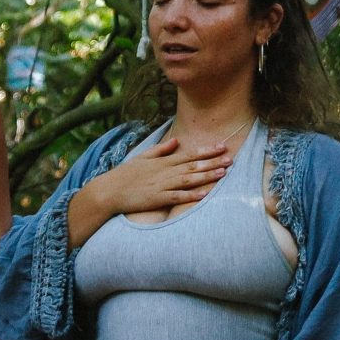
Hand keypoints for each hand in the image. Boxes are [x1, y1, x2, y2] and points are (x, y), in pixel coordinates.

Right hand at [80, 136, 233, 219]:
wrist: (109, 190)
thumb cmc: (125, 175)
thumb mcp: (142, 157)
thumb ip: (161, 149)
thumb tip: (176, 140)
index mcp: (163, 162)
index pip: (189, 154)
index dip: (207, 150)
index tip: (222, 146)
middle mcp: (165, 172)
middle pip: (193, 165)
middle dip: (213, 162)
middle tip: (231, 158)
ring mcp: (161, 185)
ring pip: (188, 179)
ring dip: (206, 176)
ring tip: (223, 173)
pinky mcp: (157, 199)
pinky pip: (177, 197)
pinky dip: (191, 196)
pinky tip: (204, 194)